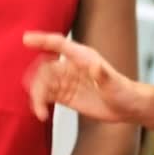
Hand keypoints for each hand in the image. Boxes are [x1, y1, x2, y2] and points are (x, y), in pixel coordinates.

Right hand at [23, 32, 143, 122]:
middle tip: (39, 100)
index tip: (26, 40)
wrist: (127, 107)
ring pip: (43, 82)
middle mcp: (71, 66)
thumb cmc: (124, 91)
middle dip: (37, 82)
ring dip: (36, 95)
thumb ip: (103, 75)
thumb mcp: (115, 84)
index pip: (58, 44)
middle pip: (45, 68)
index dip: (42, 40)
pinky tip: (42, 115)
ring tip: (40, 112)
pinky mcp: (65, 95)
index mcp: (83, 57)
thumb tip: (95, 66)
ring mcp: (67, 81)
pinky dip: (40, 103)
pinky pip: (46, 95)